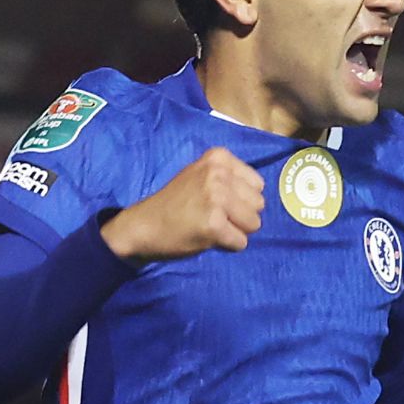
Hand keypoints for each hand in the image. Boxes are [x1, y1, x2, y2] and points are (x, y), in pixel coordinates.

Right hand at [101, 149, 261, 261]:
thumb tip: (260, 193)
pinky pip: (240, 243)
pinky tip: (206, 238)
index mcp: (218, 157)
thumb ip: (228, 178)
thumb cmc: (174, 203)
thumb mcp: (200, 175)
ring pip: (254, 224)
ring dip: (235, 231)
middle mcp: (219, 173)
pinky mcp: (214, 224)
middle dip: (240, 216)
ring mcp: (216, 198)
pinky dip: (227, 245)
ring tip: (210, 225)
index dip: (240, 199)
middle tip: (212, 216)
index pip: (257, 185)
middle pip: (259, 204)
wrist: (143, 226)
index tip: (215, 201)